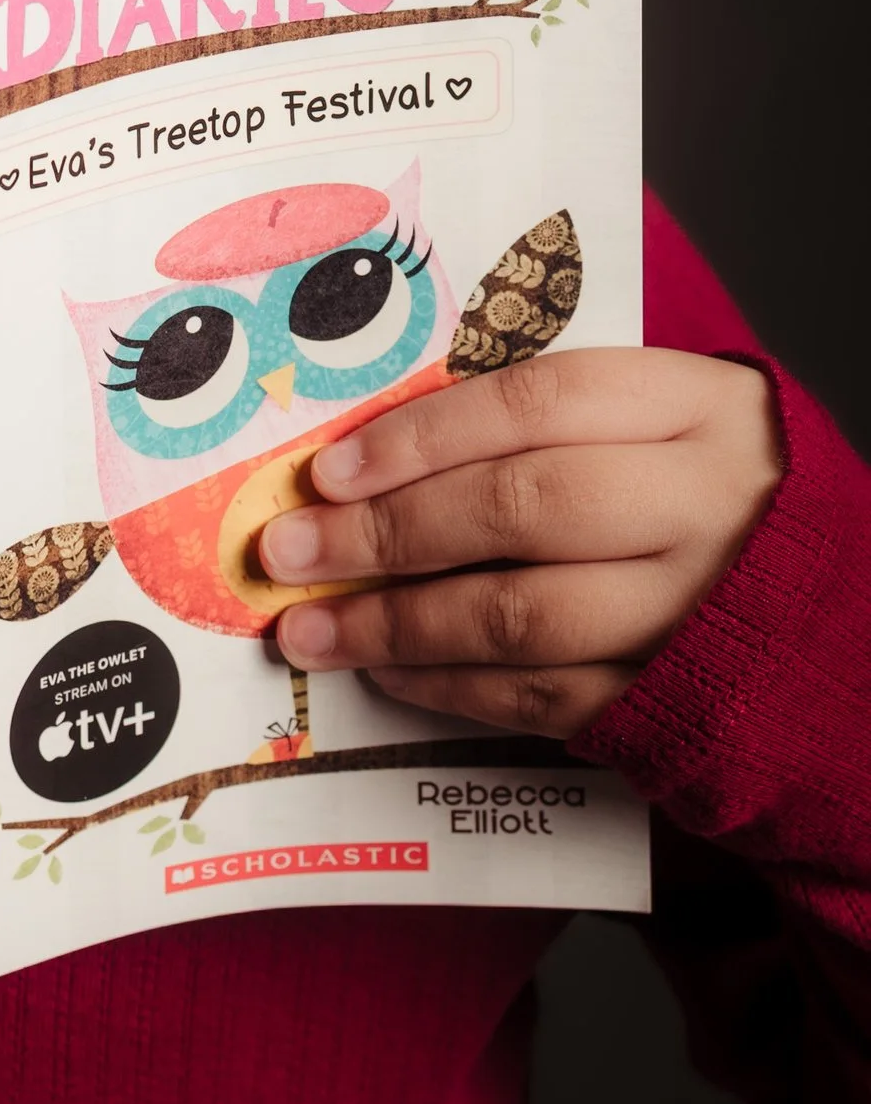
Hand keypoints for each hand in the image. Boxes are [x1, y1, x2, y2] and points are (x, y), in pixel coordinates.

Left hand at [257, 348, 781, 739]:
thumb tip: (381, 453)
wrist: (845, 625)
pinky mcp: (678, 702)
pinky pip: (544, 698)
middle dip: (385, 534)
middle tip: (288, 551)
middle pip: (520, 508)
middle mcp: (706, 505)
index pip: (538, 401)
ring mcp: (696, 612)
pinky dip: (452, 687)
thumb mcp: (669, 426)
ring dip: (396, 625)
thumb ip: (554, 426)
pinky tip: (391, 670)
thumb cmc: (723, 501)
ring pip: (521, 617)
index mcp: (701, 408)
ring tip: (311, 628)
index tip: (328, 469)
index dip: (420, 435)